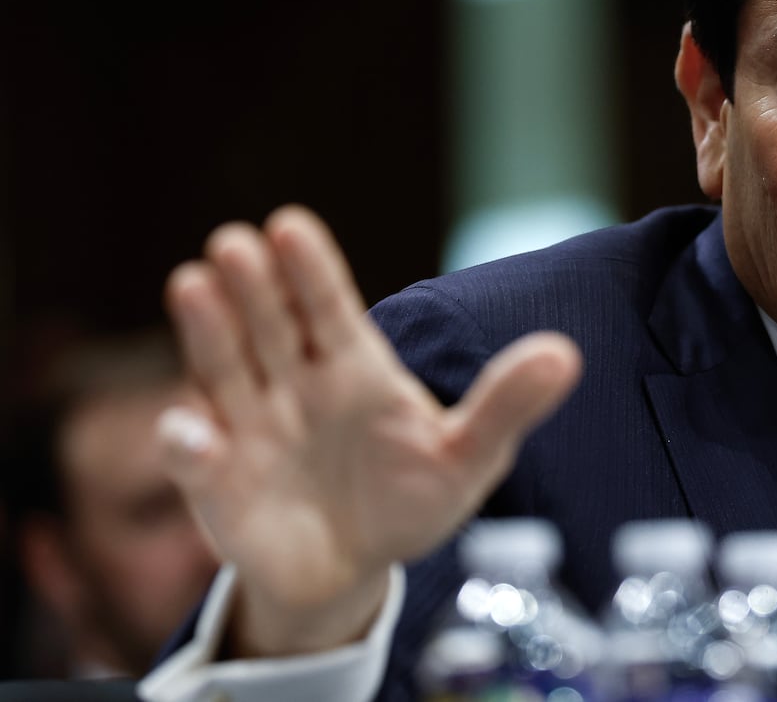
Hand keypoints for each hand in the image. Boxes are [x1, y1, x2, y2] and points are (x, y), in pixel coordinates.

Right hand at [157, 205, 581, 656]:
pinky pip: (197, 457)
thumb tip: (565, 354)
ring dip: (207, 329)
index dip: (311, 269)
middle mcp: (294, 383)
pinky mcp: (218, 481)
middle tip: (235, 243)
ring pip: (224, 367)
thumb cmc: (412, 499)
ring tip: (193, 284)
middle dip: (251, 284)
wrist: (354, 571)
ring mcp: (250, 426)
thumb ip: (507, 404)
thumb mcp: (470, 456)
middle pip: (269, 323)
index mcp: (353, 367)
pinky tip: (192, 430)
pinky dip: (189, 442)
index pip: (328, 307)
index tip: (291, 224)